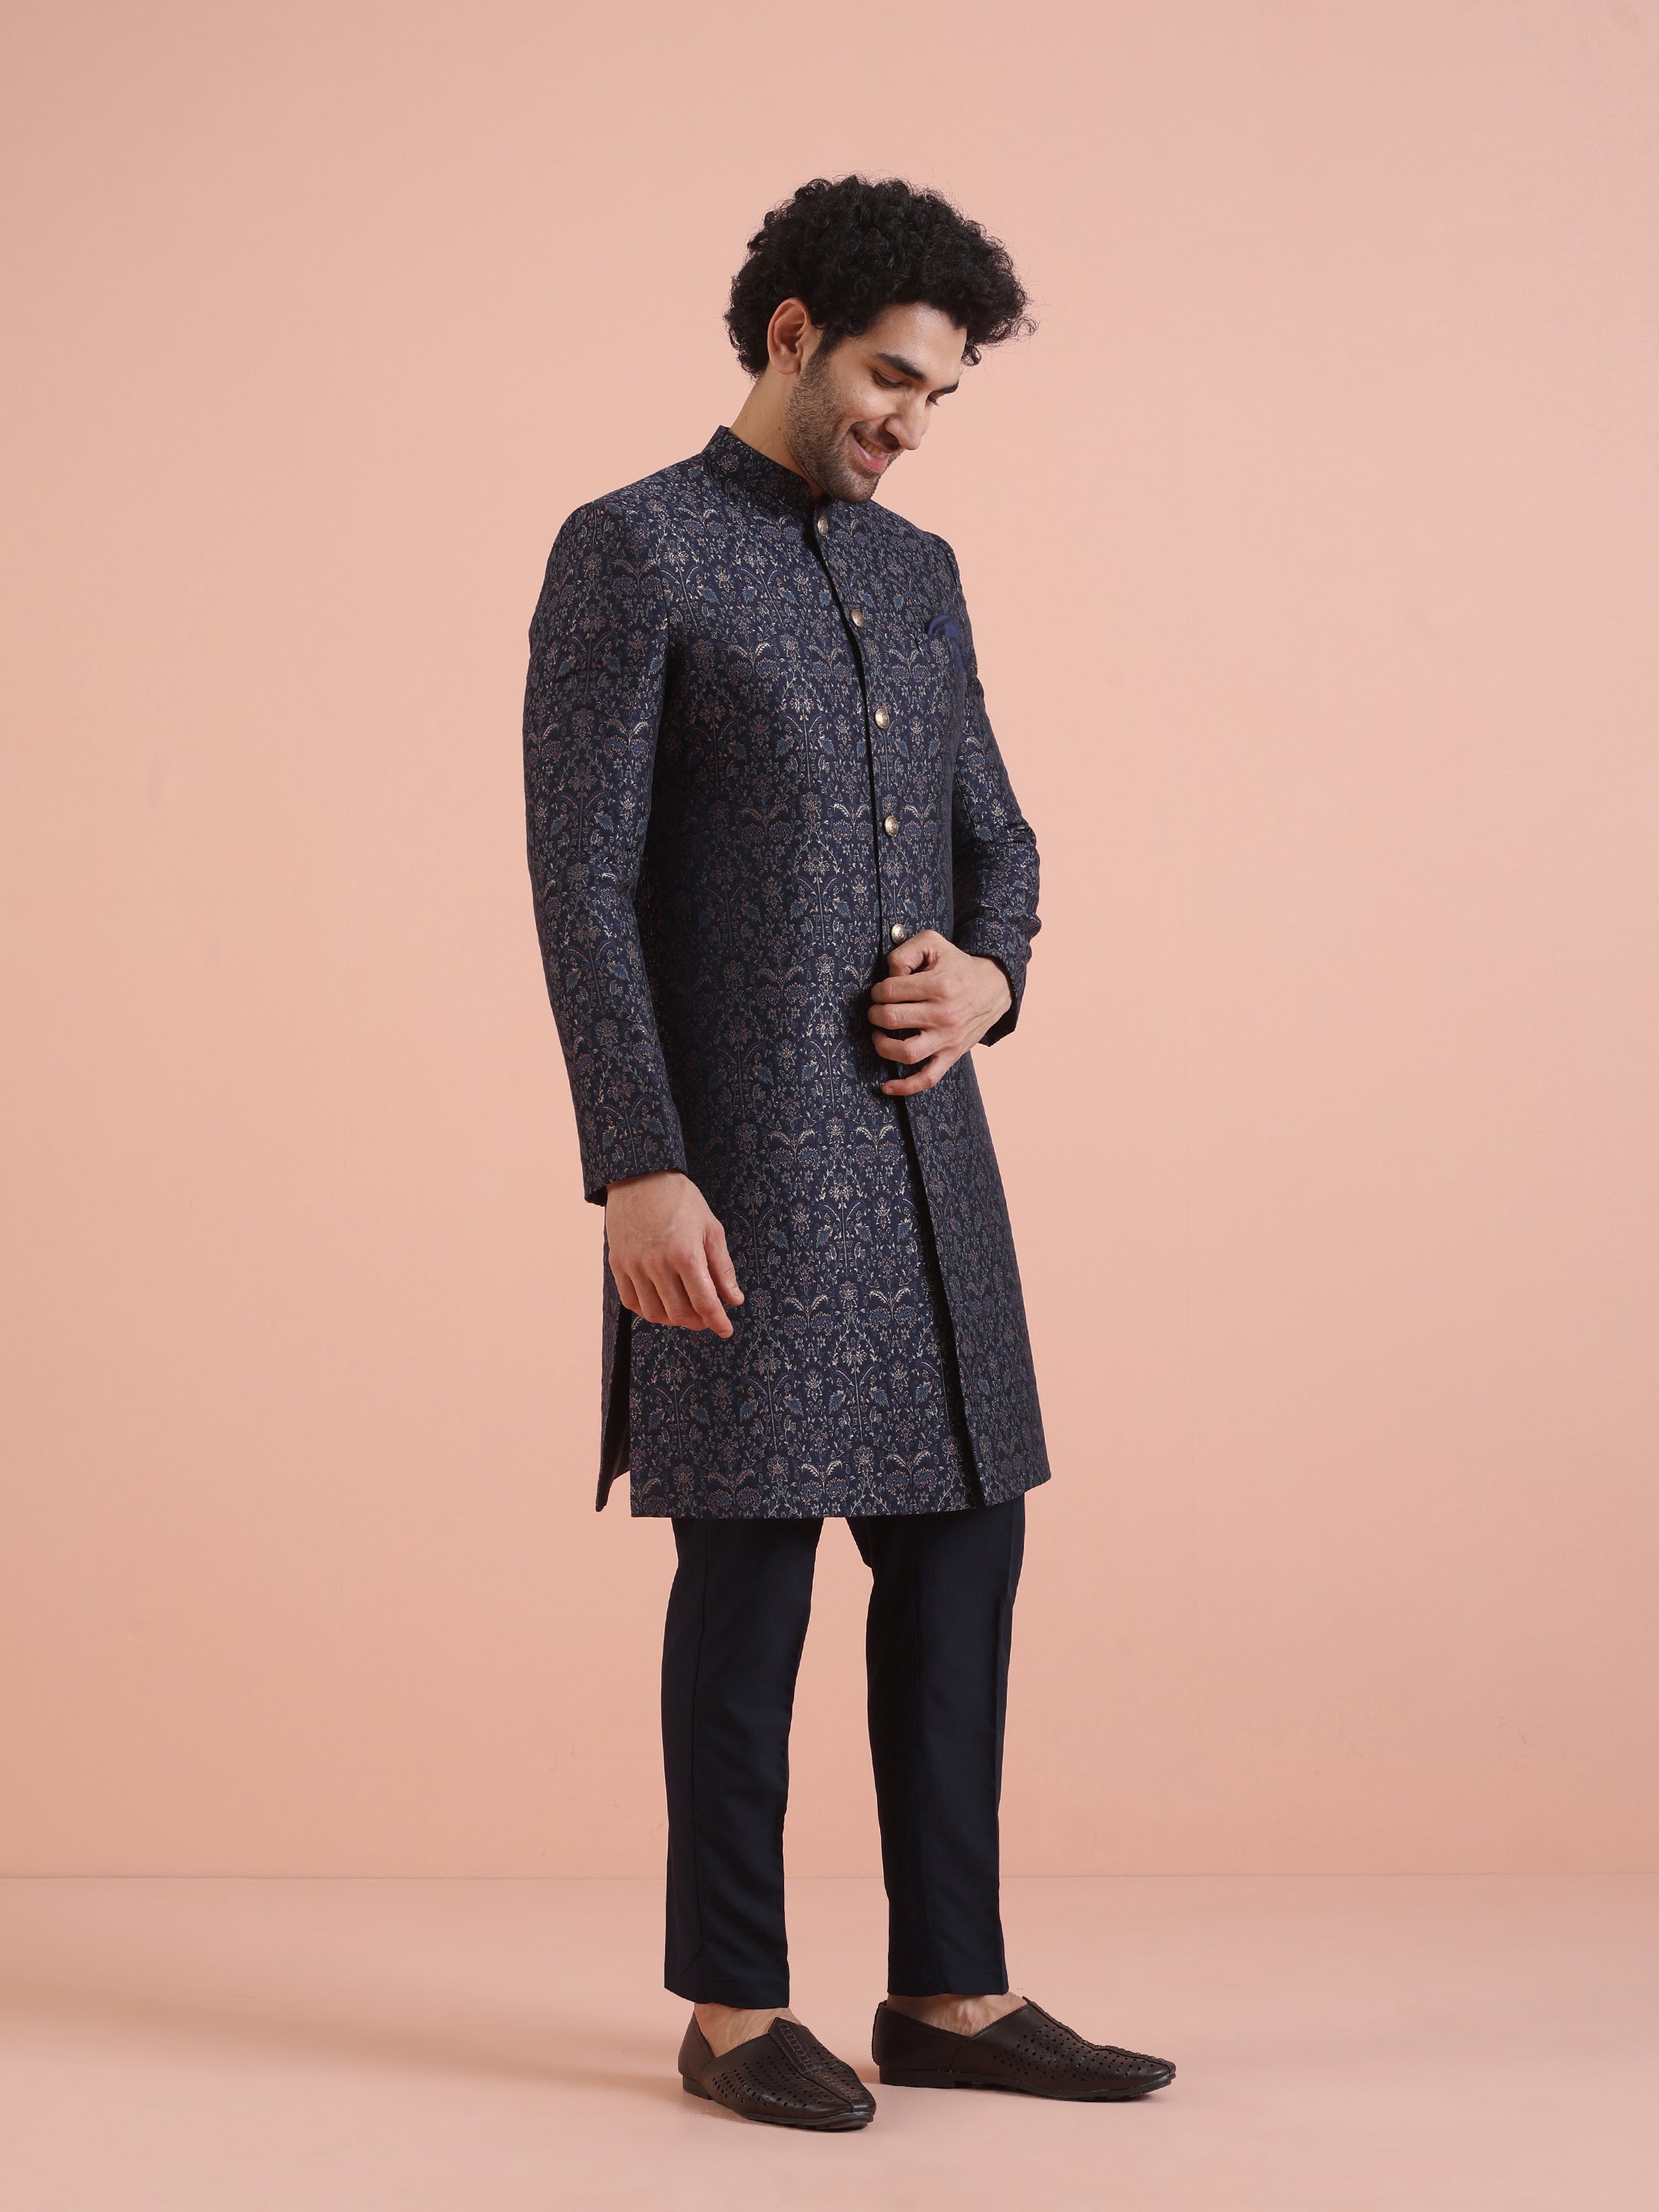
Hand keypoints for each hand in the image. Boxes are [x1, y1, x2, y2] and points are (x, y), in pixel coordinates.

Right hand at [604, 1171, 743, 1334]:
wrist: (640, 1176)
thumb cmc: (681, 1200)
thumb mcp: (710, 1229)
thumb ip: (722, 1268)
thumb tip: (735, 1299)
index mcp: (685, 1254)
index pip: (705, 1302)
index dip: (718, 1321)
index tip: (726, 1330)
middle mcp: (657, 1264)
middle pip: (680, 1312)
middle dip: (698, 1322)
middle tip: (707, 1318)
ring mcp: (634, 1266)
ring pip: (655, 1313)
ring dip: (674, 1320)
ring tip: (686, 1312)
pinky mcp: (618, 1264)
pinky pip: (632, 1302)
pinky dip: (649, 1310)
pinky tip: (661, 1303)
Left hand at [866, 932, 1012, 1095]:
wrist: (994, 986)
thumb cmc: (957, 964)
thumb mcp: (933, 943)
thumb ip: (905, 951)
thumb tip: (888, 976)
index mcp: (939, 985)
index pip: (889, 992)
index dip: (877, 991)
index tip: (881, 992)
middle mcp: (944, 1014)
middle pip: (891, 1019)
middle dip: (874, 1014)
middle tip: (877, 1010)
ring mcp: (948, 1038)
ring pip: (905, 1052)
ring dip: (882, 1045)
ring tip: (879, 1035)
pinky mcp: (952, 1054)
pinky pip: (928, 1078)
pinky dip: (905, 1087)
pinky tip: (887, 1086)